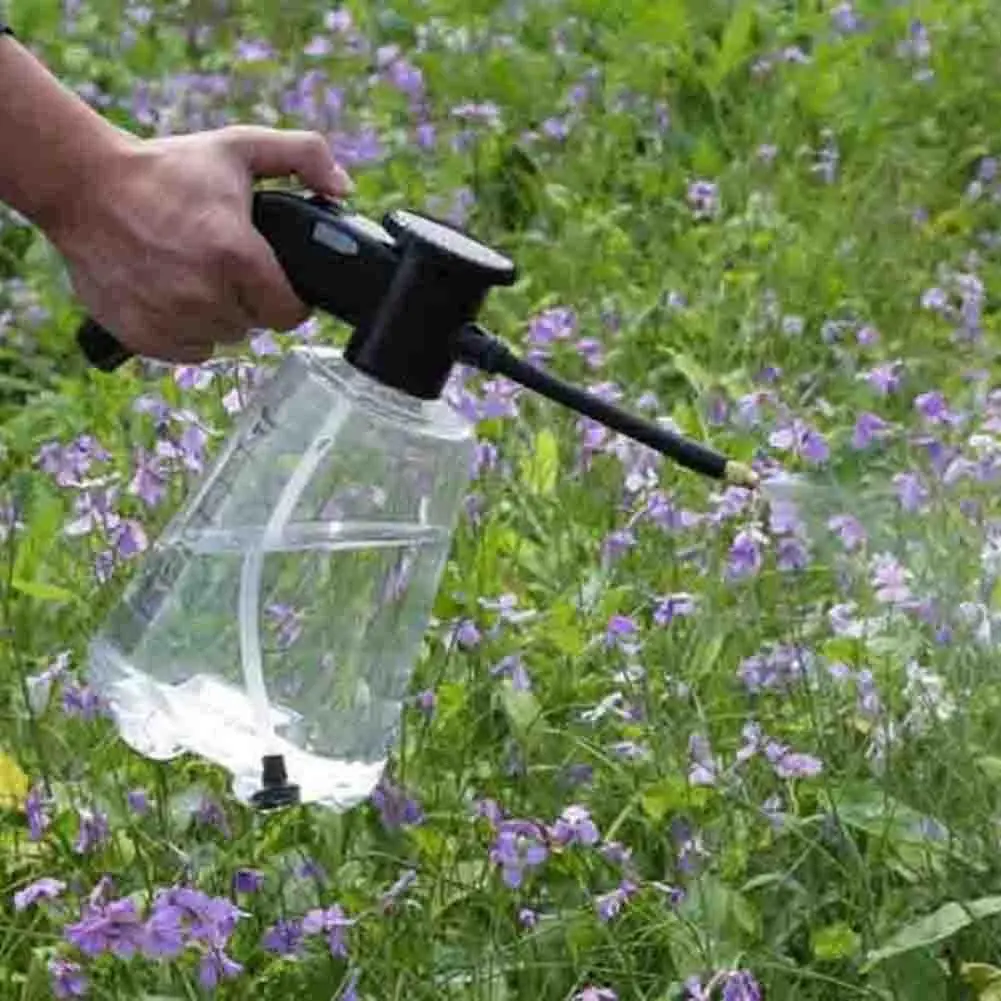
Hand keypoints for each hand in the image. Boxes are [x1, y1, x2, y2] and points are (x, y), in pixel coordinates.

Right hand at [46, 125, 352, 363]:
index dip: (291, 299)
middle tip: (228, 267)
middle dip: (251, 300)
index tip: (280, 284)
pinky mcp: (143, 336)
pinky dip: (187, 331)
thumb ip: (303, 156)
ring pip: (222, 339)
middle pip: (256, 324)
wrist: (83, 185)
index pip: (290, 312)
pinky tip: (174, 295)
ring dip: (219, 315)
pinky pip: (189, 351)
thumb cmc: (164, 169)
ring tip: (198, 276)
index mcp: (236, 255)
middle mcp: (205, 294)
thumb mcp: (239, 147)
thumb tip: (345, 190)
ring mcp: (171, 319)